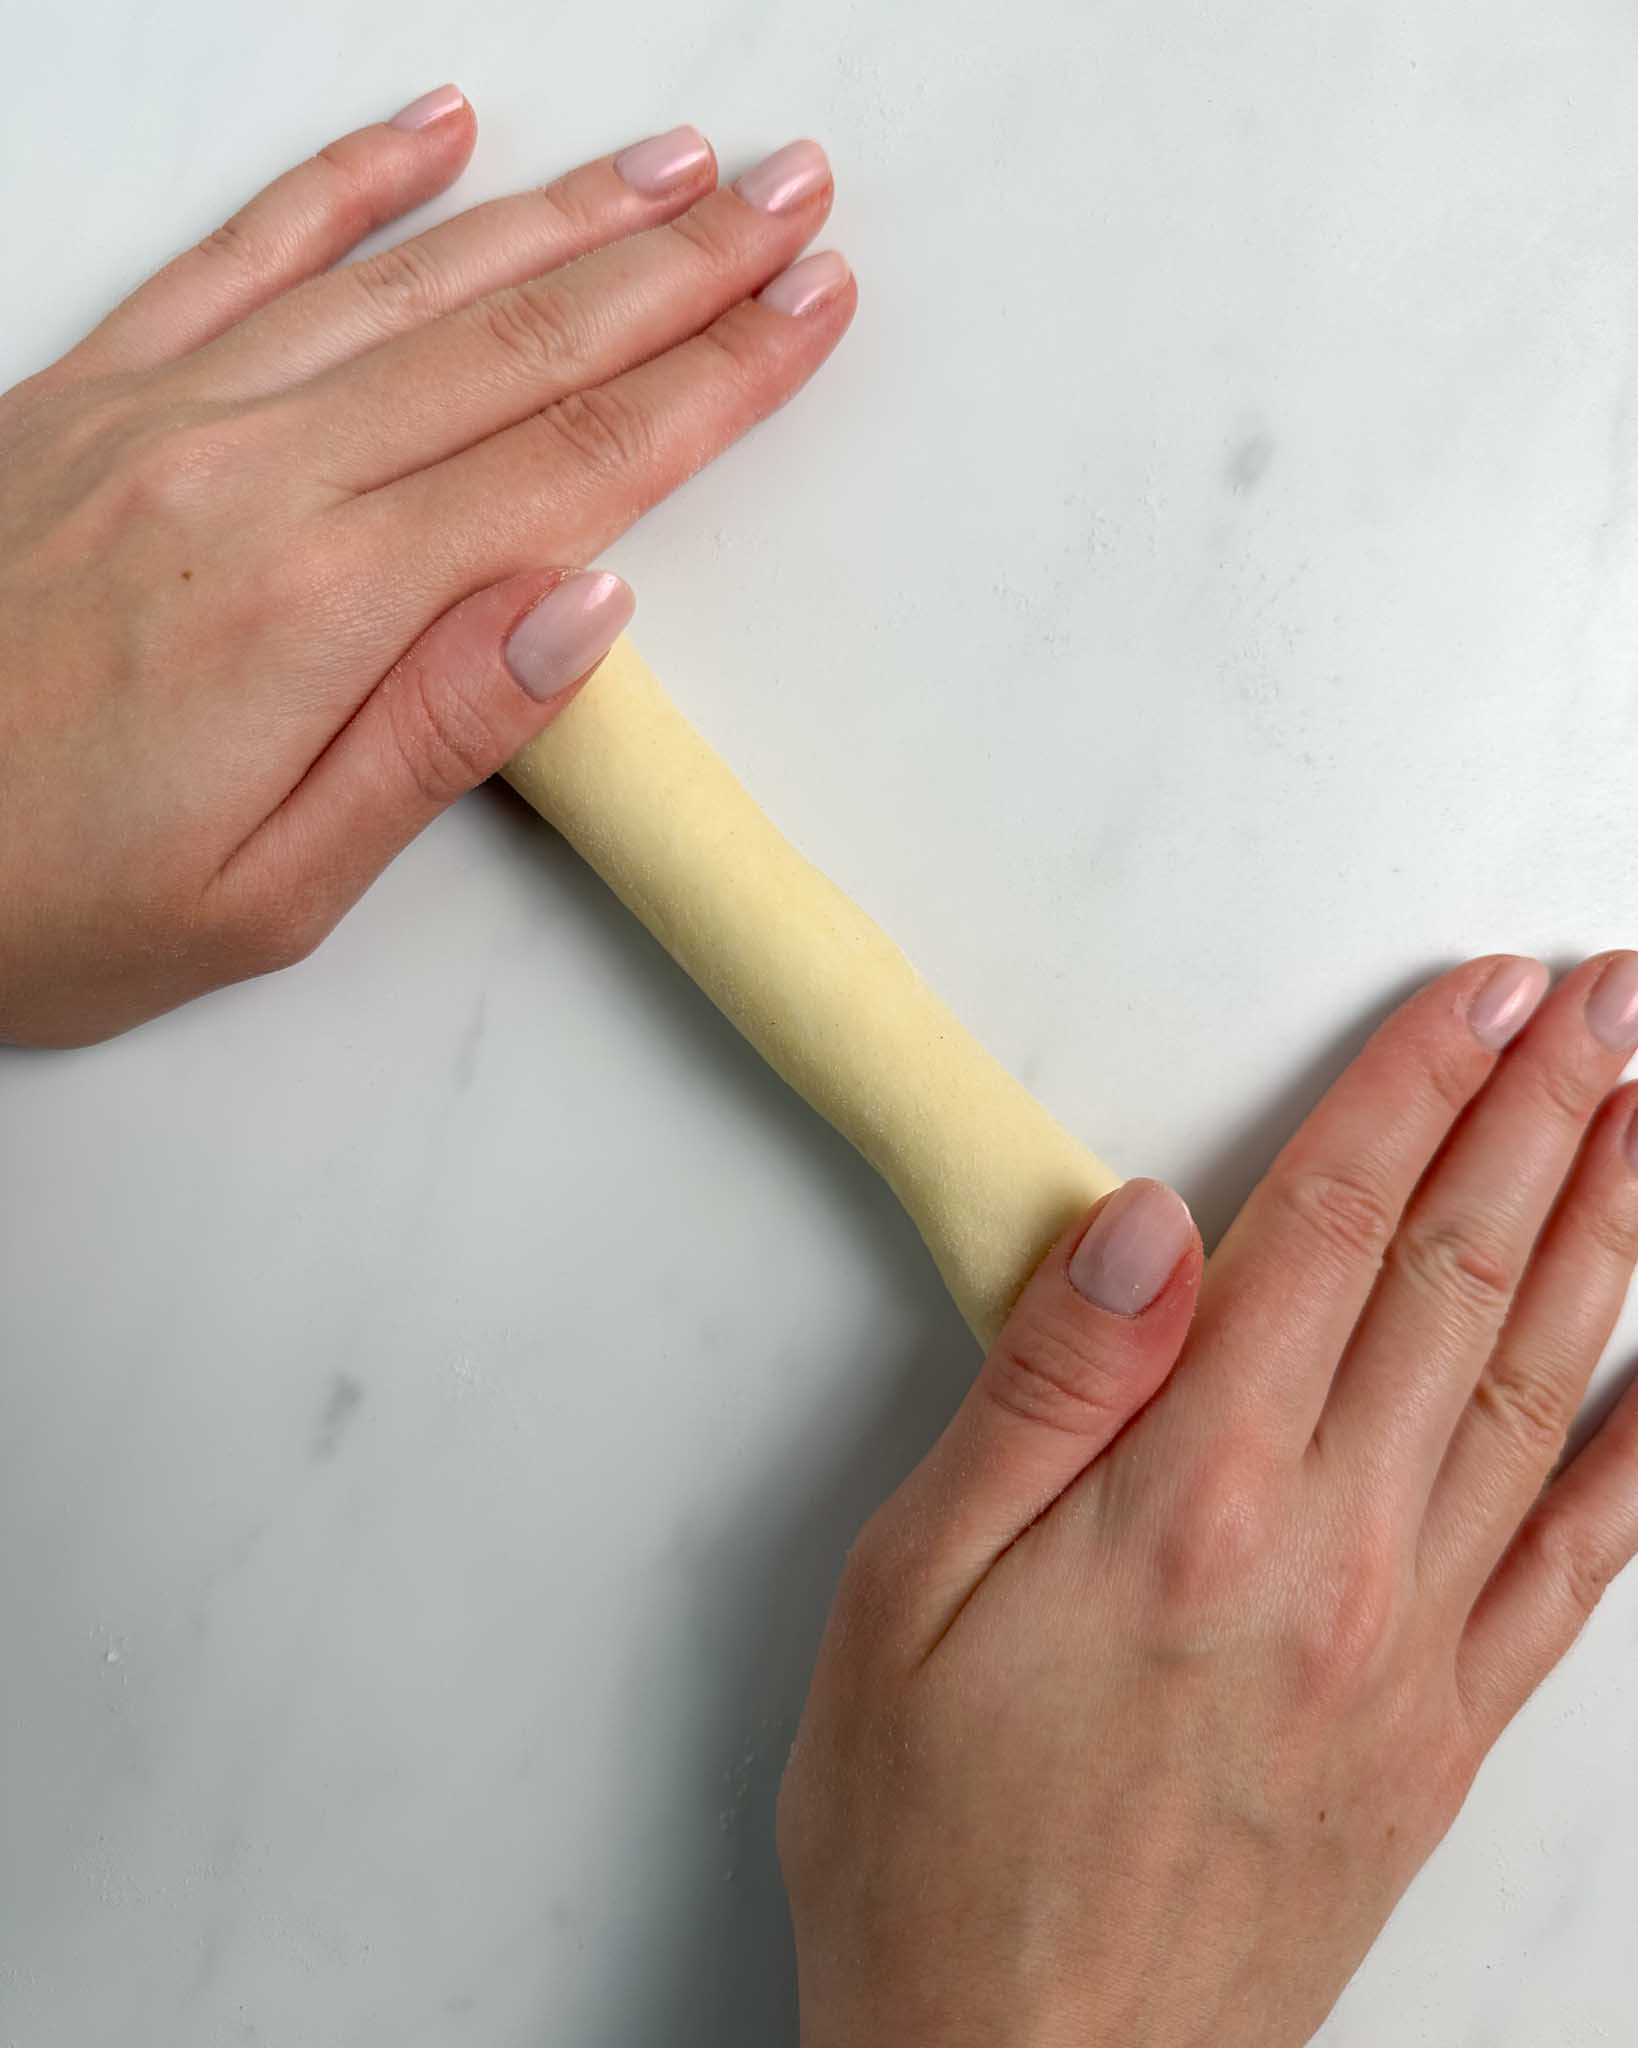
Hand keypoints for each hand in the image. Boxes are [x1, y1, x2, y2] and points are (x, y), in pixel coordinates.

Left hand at [0, 87, 853, 1044]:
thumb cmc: (33, 895)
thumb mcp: (261, 891)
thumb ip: (432, 741)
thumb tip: (588, 609)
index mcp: (319, 606)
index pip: (573, 465)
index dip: (713, 382)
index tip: (811, 311)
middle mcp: (250, 473)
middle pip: (518, 342)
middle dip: (681, 266)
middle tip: (793, 198)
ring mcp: (164, 410)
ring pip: (409, 278)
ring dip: (564, 214)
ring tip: (680, 166)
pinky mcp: (87, 387)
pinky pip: (244, 248)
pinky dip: (351, 181)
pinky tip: (438, 129)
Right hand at [780, 952, 1637, 2046]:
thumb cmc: (936, 1842)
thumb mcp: (906, 1593)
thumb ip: (1041, 1392)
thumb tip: (1145, 1226)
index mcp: (1190, 1497)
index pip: (1335, 1229)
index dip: (1419, 1088)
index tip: (1486, 992)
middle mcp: (1330, 1552)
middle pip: (1460, 1279)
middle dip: (1548, 1114)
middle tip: (1615, 1002)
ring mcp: (1409, 1646)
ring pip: (1536, 1389)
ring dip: (1609, 1231)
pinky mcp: (1442, 1732)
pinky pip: (1578, 1570)